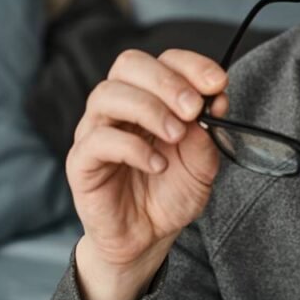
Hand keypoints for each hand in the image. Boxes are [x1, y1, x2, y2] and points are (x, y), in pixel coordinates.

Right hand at [67, 49, 228, 299]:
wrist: (146, 238)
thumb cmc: (169, 194)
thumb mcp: (202, 164)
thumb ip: (208, 132)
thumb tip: (215, 99)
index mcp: (150, 98)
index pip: (163, 60)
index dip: (191, 65)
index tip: (217, 84)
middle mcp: (119, 107)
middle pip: (129, 65)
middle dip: (166, 81)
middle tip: (192, 108)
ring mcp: (95, 131)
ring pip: (108, 94)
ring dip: (149, 109)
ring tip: (176, 135)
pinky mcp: (81, 161)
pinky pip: (98, 140)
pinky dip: (132, 147)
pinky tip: (157, 165)